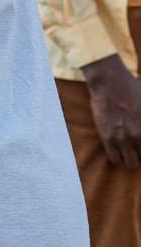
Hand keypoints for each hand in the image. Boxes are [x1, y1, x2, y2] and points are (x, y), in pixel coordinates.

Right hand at [82, 54, 140, 168]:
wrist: (110, 83)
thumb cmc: (133, 88)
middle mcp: (138, 136)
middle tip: (138, 149)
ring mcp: (123, 139)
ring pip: (130, 163)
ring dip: (131, 159)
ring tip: (128, 152)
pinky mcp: (107, 138)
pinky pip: (114, 159)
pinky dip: (117, 158)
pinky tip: (118, 150)